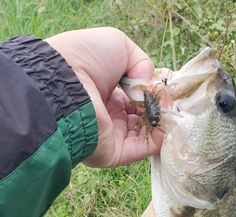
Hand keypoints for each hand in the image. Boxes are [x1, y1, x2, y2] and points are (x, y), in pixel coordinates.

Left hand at [45, 28, 163, 167]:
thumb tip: (148, 85)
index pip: (134, 98)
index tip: (163, 88)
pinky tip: (166, 124)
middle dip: (158, 109)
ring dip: (161, 123)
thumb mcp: (118, 45)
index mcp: (105, 92)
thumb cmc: (86, 58)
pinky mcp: (113, 152)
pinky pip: (141, 149)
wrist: (65, 83)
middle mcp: (108, 115)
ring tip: (171, 110)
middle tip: (170, 100)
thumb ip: (141, 61)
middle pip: (141, 117)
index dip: (150, 93)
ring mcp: (110, 135)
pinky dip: (158, 139)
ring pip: (144, 134)